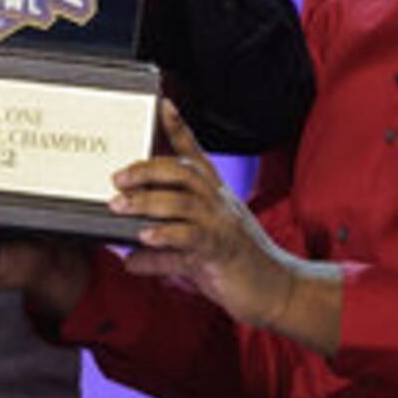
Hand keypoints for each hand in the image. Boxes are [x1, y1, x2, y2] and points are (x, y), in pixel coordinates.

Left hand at [113, 105, 327, 340]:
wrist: (278, 292)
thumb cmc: (238, 269)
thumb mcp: (196, 255)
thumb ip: (164, 253)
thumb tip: (130, 258)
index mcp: (216, 197)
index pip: (196, 156)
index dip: (179, 129)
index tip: (162, 105)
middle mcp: (220, 203)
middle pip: (183, 172)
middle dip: (147, 170)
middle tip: (118, 177)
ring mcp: (223, 224)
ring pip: (182, 201)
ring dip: (146, 202)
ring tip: (119, 206)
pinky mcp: (223, 249)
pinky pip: (191, 236)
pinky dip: (165, 236)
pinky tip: (144, 239)